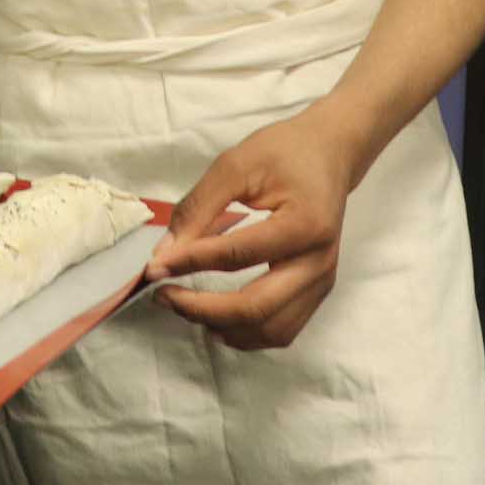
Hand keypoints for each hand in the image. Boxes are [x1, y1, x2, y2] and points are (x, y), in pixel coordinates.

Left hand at [142, 102, 363, 350]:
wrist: (329, 154)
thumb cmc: (283, 152)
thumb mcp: (236, 165)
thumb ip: (199, 207)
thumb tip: (166, 252)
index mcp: (303, 225)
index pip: (238, 256)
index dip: (191, 263)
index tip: (155, 267)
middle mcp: (319, 263)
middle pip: (257, 308)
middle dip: (203, 309)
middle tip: (163, 296)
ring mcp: (322, 282)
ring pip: (271, 330)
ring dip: (223, 327)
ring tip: (185, 307)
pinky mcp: (317, 291)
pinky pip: (282, 329)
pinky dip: (246, 332)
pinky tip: (216, 317)